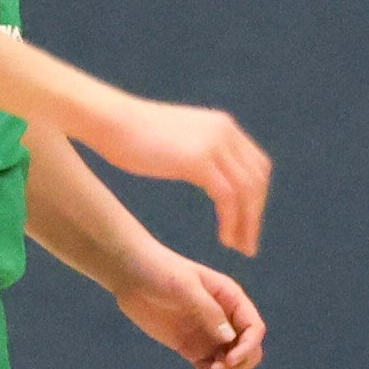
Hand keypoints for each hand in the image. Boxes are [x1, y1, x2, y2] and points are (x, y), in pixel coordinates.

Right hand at [108, 99, 270, 256]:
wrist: (110, 121)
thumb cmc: (133, 135)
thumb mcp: (178, 140)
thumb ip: (198, 151)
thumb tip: (204, 169)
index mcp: (223, 125)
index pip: (257, 165)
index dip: (257, 197)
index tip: (248, 222)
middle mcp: (225, 131)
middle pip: (257, 179)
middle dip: (255, 214)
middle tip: (248, 244)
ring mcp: (214, 144)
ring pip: (247, 191)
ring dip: (247, 223)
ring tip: (239, 247)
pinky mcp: (199, 160)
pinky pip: (228, 197)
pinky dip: (231, 221)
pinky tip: (224, 239)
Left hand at [112, 249, 265, 368]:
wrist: (130, 274)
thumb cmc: (159, 271)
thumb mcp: (184, 287)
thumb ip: (208, 311)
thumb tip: (230, 338)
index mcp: (230, 299)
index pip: (253, 329)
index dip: (248, 348)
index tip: (228, 361)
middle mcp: (225, 319)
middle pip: (247, 352)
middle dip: (236, 367)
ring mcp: (209, 335)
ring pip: (230, 366)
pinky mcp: (192, 348)